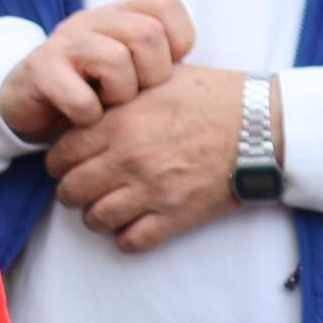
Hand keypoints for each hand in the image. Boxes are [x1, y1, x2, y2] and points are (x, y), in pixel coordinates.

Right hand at [0, 0, 197, 143]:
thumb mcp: (131, 70)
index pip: (165, 6)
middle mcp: (91, 20)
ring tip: (107, 104)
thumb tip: (198, 77)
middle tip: (134, 94)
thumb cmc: (93, 89)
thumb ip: (160, 61)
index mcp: (119, 14)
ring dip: (119, 96)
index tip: (160, 70)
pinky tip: (82, 118)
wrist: (28, 103)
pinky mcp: (39, 70)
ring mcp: (63, 42)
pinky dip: (89, 117)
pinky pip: (81, 98)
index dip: (176, 42)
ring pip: (115, 60)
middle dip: (151, 75)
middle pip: (147, 33)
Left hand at [45, 65, 243, 252]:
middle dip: (72, 190)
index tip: (66, 164)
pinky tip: (132, 225)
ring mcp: (152, 190)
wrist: (264, 125)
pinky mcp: (177, 216)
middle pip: (71, 190)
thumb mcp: (157, 82)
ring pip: (95, 219)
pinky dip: (126, 237)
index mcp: (118, 124)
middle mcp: (128, 159)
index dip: (58, 161)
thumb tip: (87, 103)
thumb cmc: (213, 96)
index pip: (60, 154)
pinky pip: (132, 241)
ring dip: (96, 216)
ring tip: (105, 207)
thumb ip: (118, 97)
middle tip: (82, 187)